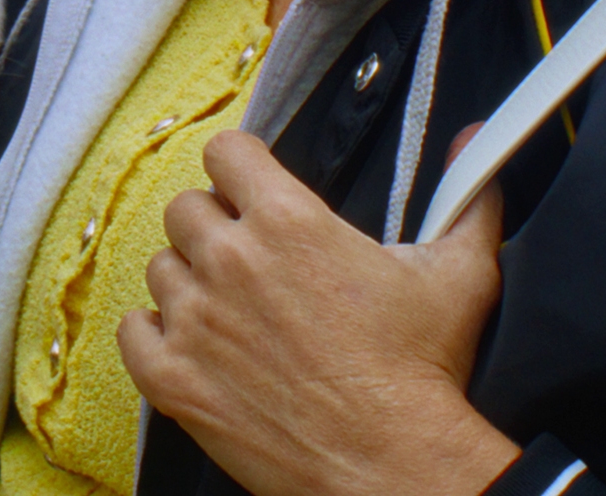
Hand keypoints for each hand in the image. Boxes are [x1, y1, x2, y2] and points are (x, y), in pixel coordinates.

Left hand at [117, 127, 517, 495]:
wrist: (394, 465)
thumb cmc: (422, 372)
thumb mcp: (459, 272)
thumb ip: (466, 198)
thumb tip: (474, 141)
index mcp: (289, 219)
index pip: (226, 152)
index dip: (241, 169)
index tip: (254, 191)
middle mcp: (231, 259)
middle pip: (186, 207)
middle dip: (215, 225)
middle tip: (248, 259)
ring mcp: (196, 321)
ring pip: (160, 267)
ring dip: (189, 281)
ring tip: (228, 310)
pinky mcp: (174, 380)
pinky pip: (132, 331)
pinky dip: (154, 334)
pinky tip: (191, 344)